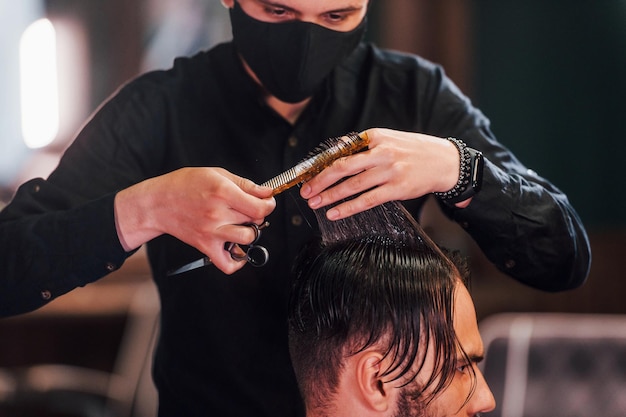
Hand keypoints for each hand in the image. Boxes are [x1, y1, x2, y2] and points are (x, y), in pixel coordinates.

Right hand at [115, 167, 275, 273]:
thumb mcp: (215, 173)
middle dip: (257, 213)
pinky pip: (228, 264)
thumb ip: (244, 184)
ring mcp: (211, 232)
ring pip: (248, 238)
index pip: (260, 206)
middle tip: (247, 208)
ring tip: (241, 224)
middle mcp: (218, 213)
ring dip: (250, 231)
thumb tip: (267, 192)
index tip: (267, 202)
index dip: (269, 204)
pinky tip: (237, 249)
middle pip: (255, 219)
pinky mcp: (205, 246)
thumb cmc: (184, 185)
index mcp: (222, 192)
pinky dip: (238, 261)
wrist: (157, 203)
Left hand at [299, 128, 462, 219]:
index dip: (322, 163)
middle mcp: (381, 152)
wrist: (445, 161)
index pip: (342, 151)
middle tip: (306, 191)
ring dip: (330, 196)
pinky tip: (335, 213)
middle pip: (342, 167)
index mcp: (375, 136)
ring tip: (316, 203)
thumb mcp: (389, 138)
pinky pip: (367, 200)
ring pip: (353, 185)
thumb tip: (338, 148)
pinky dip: (348, 207)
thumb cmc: (414, 150)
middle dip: (320, 180)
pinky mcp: (397, 189)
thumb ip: (364, 144)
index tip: (308, 174)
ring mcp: (390, 171)